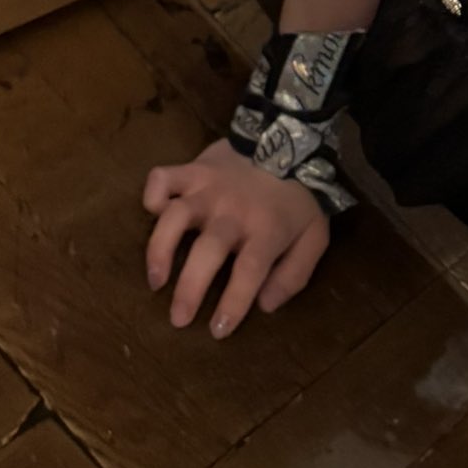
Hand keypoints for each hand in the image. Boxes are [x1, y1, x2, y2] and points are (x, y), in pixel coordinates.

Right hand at [143, 138, 328, 336]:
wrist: (291, 137)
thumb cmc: (299, 196)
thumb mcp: (314, 236)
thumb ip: (295, 274)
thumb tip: (265, 305)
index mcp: (268, 229)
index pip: (249, 271)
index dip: (233, 303)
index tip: (217, 330)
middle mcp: (235, 211)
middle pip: (208, 251)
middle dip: (190, 289)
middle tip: (178, 319)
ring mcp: (210, 189)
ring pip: (176, 217)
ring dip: (160, 249)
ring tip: (156, 279)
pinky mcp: (193, 169)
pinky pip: (163, 178)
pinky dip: (153, 196)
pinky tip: (154, 215)